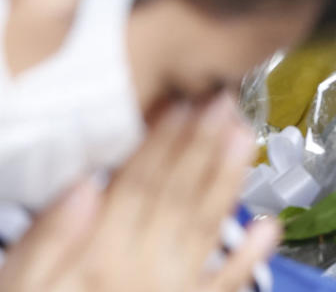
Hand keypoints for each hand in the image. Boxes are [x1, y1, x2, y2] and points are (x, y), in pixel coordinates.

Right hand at [0, 95, 276, 291]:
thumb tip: (84, 184)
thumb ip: (47, 242)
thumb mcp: (16, 291)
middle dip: (202, 146)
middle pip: (176, 196)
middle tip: (225, 101)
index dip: (162, 142)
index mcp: (98, 259)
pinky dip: (250, 259)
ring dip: (228, 182)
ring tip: (247, 141)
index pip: (135, 186)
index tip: (183, 101)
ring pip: (204, 228)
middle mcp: (142, 272)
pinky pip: (222, 287)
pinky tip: (271, 227)